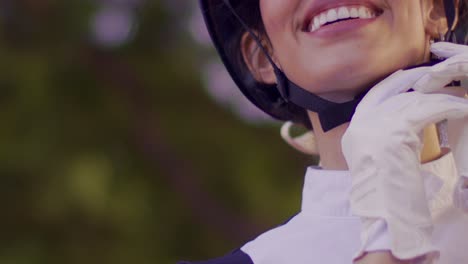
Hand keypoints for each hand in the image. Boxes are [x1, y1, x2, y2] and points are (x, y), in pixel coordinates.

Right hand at [342, 47, 467, 259]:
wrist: (386, 214)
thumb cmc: (388, 191)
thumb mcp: (380, 156)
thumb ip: (385, 133)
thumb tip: (407, 115)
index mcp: (355, 131)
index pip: (373, 96)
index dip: (393, 83)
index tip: (409, 75)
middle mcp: (361, 125)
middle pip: (395, 94)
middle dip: (420, 85)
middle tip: (443, 80)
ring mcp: (375, 127)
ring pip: (413, 100)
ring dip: (440, 98)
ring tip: (460, 99)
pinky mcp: (395, 133)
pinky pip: (427, 110)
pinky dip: (448, 108)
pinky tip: (463, 110)